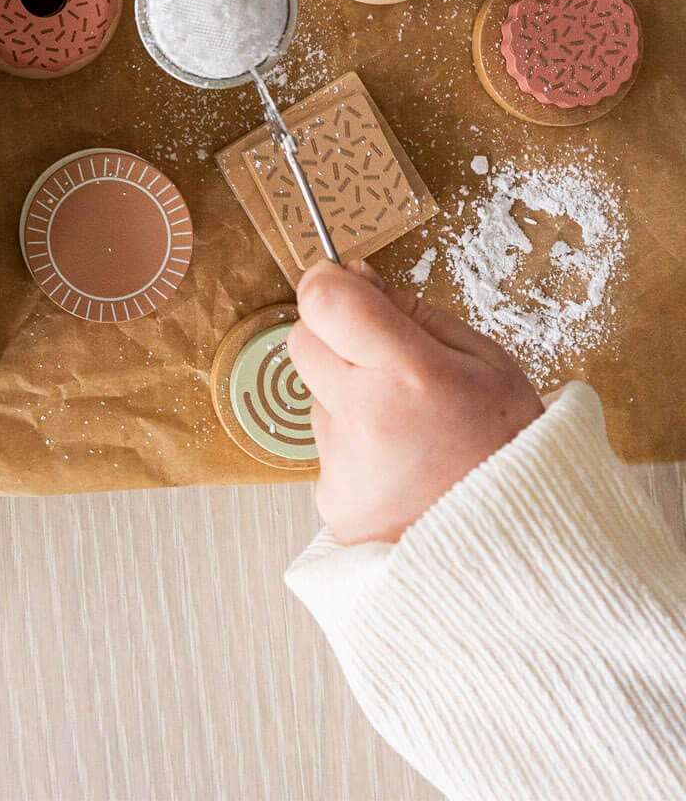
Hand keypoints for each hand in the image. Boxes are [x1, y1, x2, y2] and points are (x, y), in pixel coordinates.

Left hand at [287, 261, 543, 545]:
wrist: (523, 550)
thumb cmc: (513, 450)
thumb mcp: (488, 362)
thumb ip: (414, 312)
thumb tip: (354, 277)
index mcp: (410, 375)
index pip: (324, 302)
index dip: (329, 285)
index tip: (348, 289)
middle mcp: (365, 418)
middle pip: (303, 341)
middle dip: (335, 338)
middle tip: (390, 365)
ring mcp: (343, 464)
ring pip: (318, 396)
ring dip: (350, 398)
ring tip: (412, 430)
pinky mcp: (333, 501)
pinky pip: (328, 448)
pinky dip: (355, 447)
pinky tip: (402, 465)